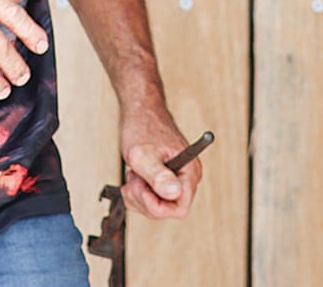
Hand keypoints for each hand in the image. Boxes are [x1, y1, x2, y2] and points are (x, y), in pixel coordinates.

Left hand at [119, 102, 201, 218]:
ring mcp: (178, 179)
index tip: (141, 187)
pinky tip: (135, 177)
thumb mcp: (144, 154)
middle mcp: (188, 178)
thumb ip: (158, 175)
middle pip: (167, 210)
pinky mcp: (168, 179)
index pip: (179, 209)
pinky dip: (139, 192)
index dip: (156, 206)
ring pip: (158, 206)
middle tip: (133, 177)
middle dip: (144, 199)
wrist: (142, 112)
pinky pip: (154, 198)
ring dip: (139, 195)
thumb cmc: (143, 128)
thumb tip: (174, 192)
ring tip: (134, 174)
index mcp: (189, 173)